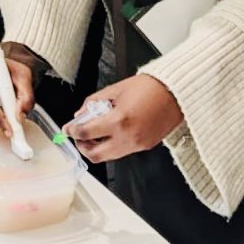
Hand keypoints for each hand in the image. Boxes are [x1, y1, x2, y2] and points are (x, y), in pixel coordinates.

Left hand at [65, 74, 182, 163]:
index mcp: (118, 120)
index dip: (73, 131)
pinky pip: (122, 152)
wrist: (175, 93)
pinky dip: (113, 145)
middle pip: (95, 155)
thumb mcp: (116, 89)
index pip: (86, 133)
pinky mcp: (145, 147)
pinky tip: (112, 132)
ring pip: (109, 157)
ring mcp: (137, 145)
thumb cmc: (150, 87)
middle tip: (78, 136)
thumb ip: (95, 102)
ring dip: (97, 148)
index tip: (68, 129)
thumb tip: (82, 114)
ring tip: (95, 133)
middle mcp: (127, 137)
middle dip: (82, 146)